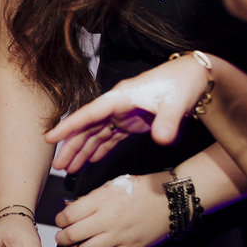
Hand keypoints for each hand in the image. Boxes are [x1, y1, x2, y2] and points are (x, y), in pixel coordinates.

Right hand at [46, 58, 211, 172]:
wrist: (196, 77)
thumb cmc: (183, 83)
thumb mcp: (176, 103)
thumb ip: (167, 122)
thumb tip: (163, 140)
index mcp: (120, 98)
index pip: (89, 114)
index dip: (68, 126)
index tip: (50, 138)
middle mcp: (117, 106)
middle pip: (88, 127)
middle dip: (72, 146)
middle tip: (59, 166)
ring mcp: (124, 114)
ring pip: (96, 134)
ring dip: (83, 151)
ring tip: (69, 169)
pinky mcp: (133, 121)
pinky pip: (111, 137)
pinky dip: (100, 150)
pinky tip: (91, 161)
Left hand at [55, 174, 170, 246]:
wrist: (171, 199)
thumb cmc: (143, 189)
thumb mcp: (113, 184)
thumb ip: (91, 198)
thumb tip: (71, 208)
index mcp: (102, 200)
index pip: (69, 215)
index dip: (60, 220)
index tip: (61, 221)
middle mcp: (108, 219)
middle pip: (73, 235)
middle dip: (62, 238)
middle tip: (62, 237)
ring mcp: (119, 237)